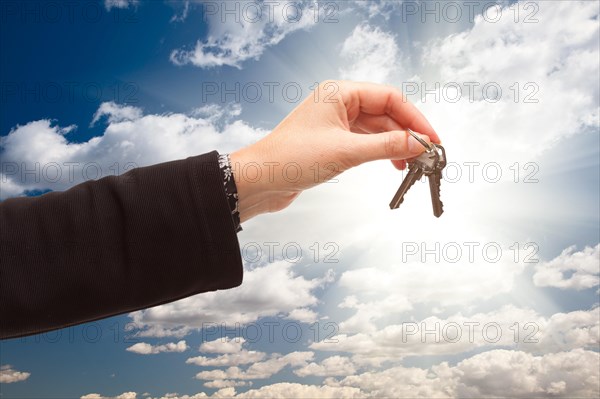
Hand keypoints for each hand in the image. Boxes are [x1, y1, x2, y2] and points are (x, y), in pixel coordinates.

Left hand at [230, 80, 439, 222]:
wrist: (261, 180)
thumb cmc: (293, 158)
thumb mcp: (346, 152)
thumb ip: (386, 146)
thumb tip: (419, 143)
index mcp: (340, 93)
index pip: (389, 98)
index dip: (414, 118)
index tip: (432, 139)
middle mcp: (338, 103)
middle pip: (384, 113)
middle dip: (406, 133)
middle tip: (426, 155)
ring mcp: (335, 122)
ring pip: (375, 129)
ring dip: (394, 145)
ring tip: (411, 165)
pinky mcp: (332, 141)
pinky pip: (364, 142)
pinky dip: (380, 152)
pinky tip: (392, 164)